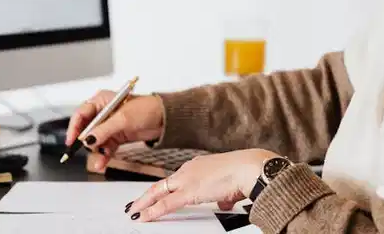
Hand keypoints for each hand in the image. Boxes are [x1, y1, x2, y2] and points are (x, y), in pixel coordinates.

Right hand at [66, 91, 164, 170]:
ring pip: (96, 141)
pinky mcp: (117, 137)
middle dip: (86, 141)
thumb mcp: (123, 119)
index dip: (74, 127)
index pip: (81, 114)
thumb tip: (88, 139)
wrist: (165, 119)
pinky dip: (103, 155)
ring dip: (96, 151)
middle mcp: (103, 113)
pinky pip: (105, 147)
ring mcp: (110, 126)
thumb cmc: (147, 109)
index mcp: (101, 100)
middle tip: (87, 150)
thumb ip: (104, 130)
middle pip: (86, 129)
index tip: (72, 140)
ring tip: (98, 160)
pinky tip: (101, 163)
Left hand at [125, 149, 278, 221]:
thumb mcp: (230, 187)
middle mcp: (189, 170)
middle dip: (147, 195)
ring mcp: (187, 180)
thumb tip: (224, 202)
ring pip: (158, 192)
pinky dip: (152, 211)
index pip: (176, 179)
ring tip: (135, 211)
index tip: (157, 193)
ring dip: (145, 203)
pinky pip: (165, 204)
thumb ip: (223, 196)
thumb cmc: (245, 173)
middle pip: (162, 184)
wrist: (248, 168)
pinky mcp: (188, 192)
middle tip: (135, 203)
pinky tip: (143, 216)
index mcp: (199, 166)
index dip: (164, 188)